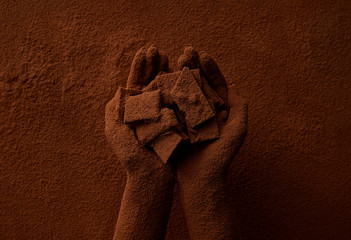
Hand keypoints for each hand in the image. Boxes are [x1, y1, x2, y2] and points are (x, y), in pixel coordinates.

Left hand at [105, 45, 170, 176]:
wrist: (151, 174)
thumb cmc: (129, 154)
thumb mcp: (113, 129)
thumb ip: (114, 107)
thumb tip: (121, 87)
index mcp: (132, 108)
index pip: (136, 82)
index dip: (139, 67)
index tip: (144, 51)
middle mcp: (149, 108)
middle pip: (151, 81)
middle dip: (154, 65)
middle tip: (157, 49)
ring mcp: (164, 113)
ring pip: (165, 87)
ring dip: (166, 70)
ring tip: (168, 55)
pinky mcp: (177, 120)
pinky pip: (179, 100)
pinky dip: (179, 86)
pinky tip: (181, 73)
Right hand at [176, 46, 247, 183]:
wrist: (200, 179)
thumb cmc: (221, 156)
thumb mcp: (238, 130)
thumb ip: (239, 107)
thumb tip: (233, 86)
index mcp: (219, 110)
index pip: (215, 84)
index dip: (210, 68)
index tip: (203, 54)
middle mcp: (202, 110)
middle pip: (198, 83)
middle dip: (193, 66)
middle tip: (186, 50)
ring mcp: (187, 116)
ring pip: (183, 91)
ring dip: (179, 74)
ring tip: (174, 58)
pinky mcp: (174, 124)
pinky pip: (170, 104)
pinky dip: (166, 90)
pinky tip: (162, 76)